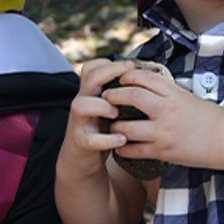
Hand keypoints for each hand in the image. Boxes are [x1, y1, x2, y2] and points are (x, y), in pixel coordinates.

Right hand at [58, 58, 133, 180]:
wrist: (82, 159)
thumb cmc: (100, 129)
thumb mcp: (106, 108)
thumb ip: (117, 94)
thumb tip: (144, 78)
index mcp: (91, 93)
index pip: (92, 68)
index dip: (108, 64)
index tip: (129, 66)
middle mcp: (83, 103)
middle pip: (88, 80)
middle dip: (108, 75)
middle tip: (127, 81)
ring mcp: (79, 122)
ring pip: (81, 105)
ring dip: (101, 106)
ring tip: (117, 113)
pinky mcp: (81, 142)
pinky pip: (90, 139)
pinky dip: (106, 139)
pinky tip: (122, 139)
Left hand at [104, 65, 223, 168]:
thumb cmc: (206, 116)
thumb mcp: (185, 95)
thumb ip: (164, 90)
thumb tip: (139, 83)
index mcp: (173, 92)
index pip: (143, 77)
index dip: (127, 77)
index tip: (120, 80)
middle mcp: (167, 109)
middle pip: (131, 96)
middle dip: (113, 96)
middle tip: (105, 99)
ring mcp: (164, 131)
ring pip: (127, 127)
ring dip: (114, 127)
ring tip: (111, 126)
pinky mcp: (163, 151)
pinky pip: (135, 150)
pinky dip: (123, 149)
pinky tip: (120, 147)